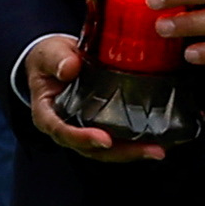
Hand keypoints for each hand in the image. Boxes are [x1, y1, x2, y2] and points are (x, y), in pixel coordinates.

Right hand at [15, 33, 166, 163]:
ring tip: (158, 150)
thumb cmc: (51, 58)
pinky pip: (117, 141)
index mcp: (47, 114)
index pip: (61, 131)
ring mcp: (84, 130)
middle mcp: (65, 128)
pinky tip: (157, 141)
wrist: (59, 58)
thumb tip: (69, 68)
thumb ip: (57, 59)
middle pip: (90, 149)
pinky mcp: (100, 126)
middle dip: (120, 152)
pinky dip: (136, 143)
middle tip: (148, 150)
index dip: (81, 138)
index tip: (103, 139)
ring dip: (133, 152)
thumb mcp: (49, 53)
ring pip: (106, 150)